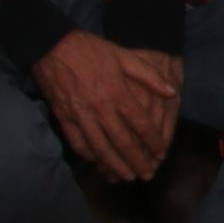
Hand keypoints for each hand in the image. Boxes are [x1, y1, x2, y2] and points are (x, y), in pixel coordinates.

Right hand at [32, 31, 181, 182]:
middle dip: (137, 161)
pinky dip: (90, 156)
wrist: (51, 46)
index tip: (161, 153)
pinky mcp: (64, 118)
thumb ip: (148, 75)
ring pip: (101, 148)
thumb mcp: (123, 55)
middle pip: (123, 142)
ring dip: (115, 165)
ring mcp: (81, 115)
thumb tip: (172, 92)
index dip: (152, 141)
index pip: (141, 124)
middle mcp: (100, 108)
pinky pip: (78, 143)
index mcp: (118, 92)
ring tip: (127, 176)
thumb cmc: (91, 49)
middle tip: (148, 175)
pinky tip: (98, 163)